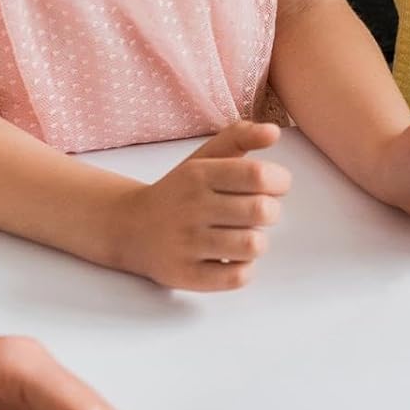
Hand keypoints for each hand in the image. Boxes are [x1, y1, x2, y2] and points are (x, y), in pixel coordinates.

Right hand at [105, 122, 291, 290]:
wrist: (129, 227)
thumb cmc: (181, 191)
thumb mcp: (205, 157)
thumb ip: (241, 136)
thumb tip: (274, 132)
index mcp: (199, 174)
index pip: (258, 175)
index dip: (280, 181)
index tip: (274, 186)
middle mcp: (191, 207)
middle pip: (262, 211)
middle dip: (271, 212)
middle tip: (257, 213)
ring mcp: (185, 243)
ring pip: (253, 246)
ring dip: (257, 241)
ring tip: (243, 235)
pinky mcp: (184, 275)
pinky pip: (237, 277)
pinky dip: (244, 268)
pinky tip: (231, 257)